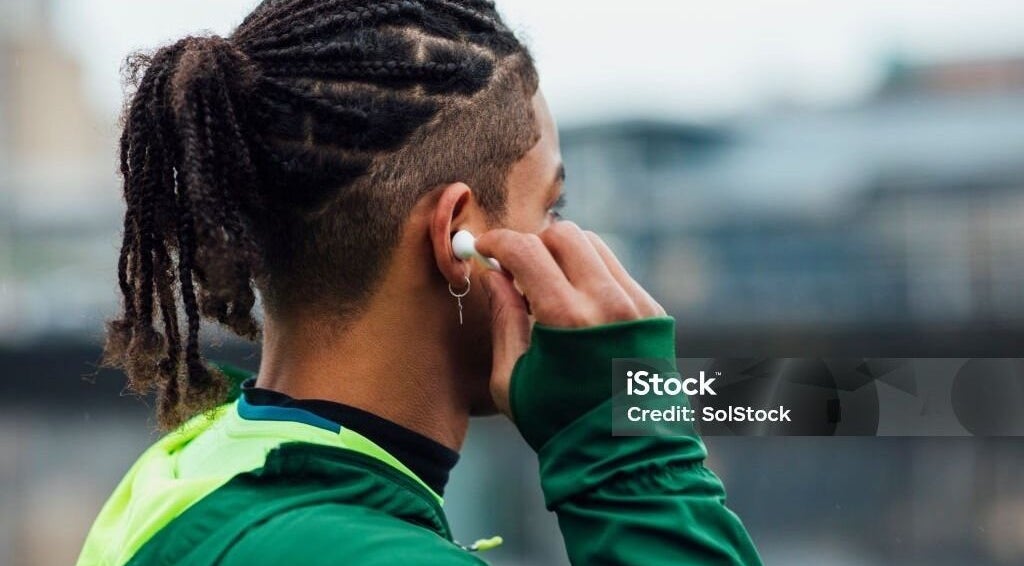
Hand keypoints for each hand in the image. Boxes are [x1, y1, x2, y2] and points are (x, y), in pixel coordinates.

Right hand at [476, 221, 665, 416]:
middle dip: (534, 243)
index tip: (485, 247)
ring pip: (594, 246)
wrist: (624, 457)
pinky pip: (616, 271)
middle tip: (516, 266)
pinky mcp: (654, 312)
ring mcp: (637, 304)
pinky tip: (577, 305)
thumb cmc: (556, 424)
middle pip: (564, 234)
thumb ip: (503, 318)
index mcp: (566, 318)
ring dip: (564, 254)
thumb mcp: (511, 378)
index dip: (499, 241)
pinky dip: (590, 274)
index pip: (527, 250)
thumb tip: (493, 275)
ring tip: (547, 285)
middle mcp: (607, 301)